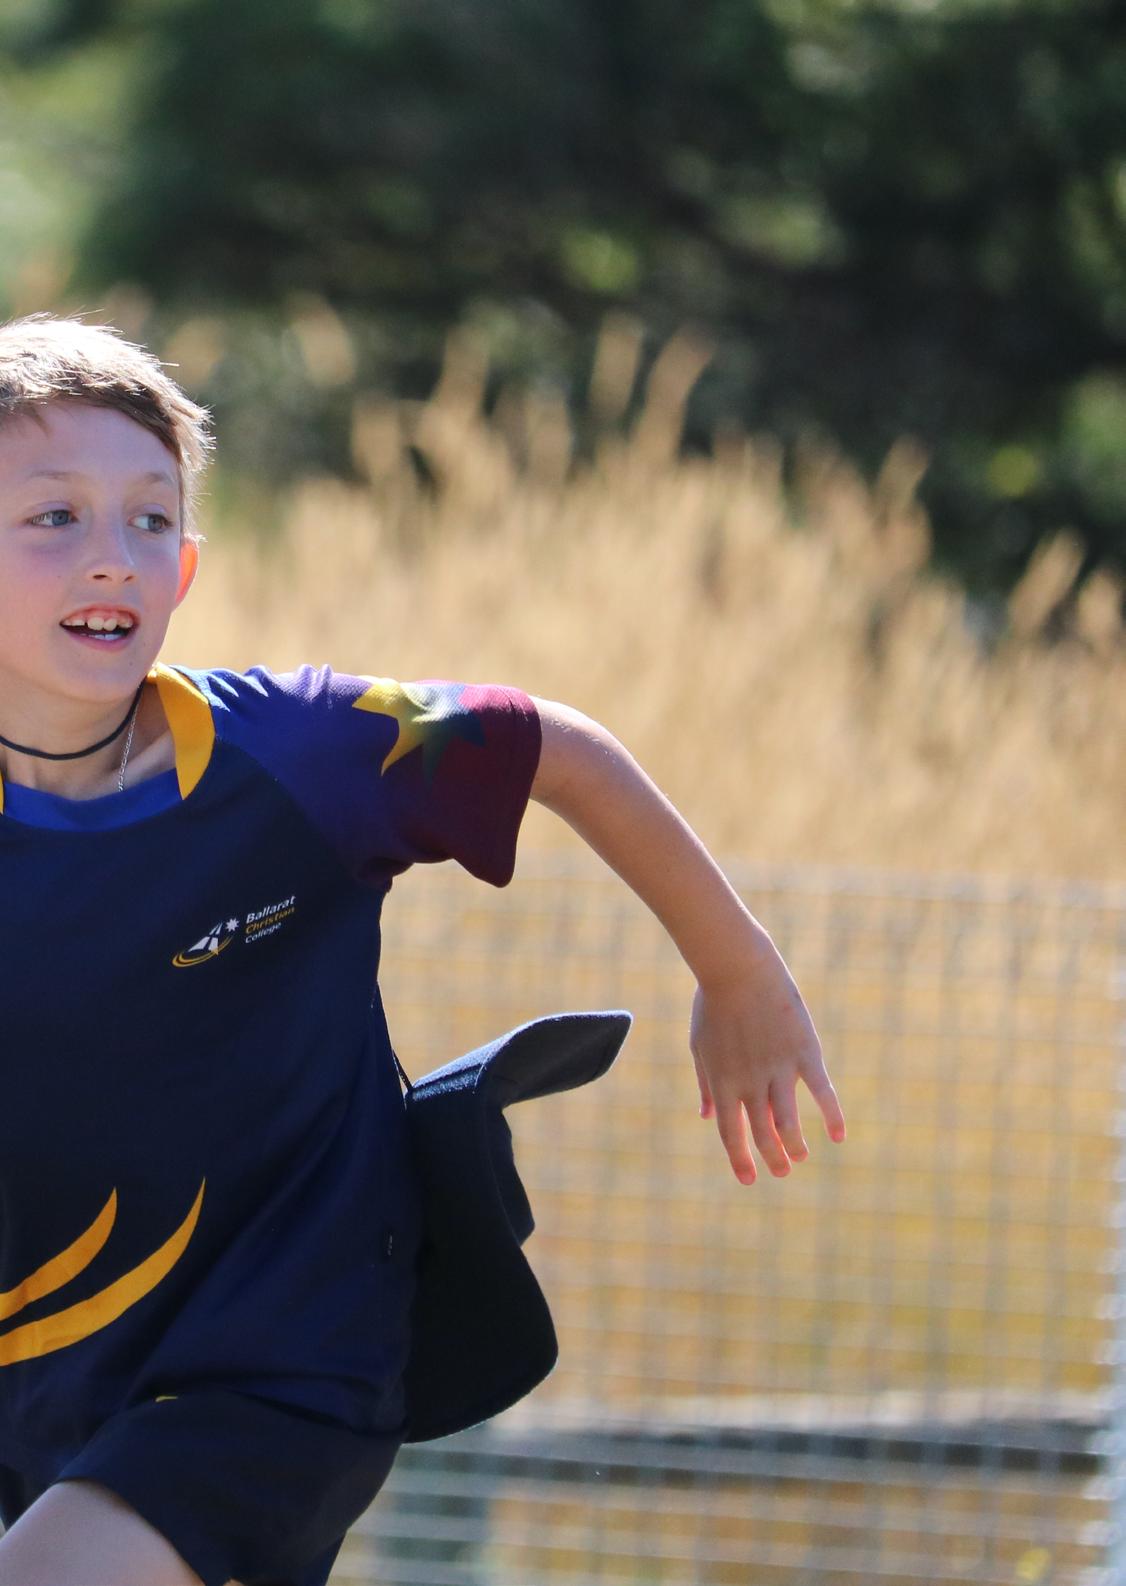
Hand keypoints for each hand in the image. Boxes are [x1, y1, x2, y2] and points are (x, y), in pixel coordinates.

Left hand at [690, 941, 844, 1184]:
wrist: (738, 966)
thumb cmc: (714, 1002)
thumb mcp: (700, 1044)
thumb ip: (705, 1083)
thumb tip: (705, 1116)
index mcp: (722, 1081)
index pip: (731, 1133)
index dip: (740, 1160)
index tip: (749, 1180)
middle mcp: (750, 1082)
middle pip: (763, 1133)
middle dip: (773, 1158)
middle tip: (783, 1171)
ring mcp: (779, 1068)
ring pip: (790, 1121)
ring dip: (796, 1145)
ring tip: (800, 1157)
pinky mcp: (805, 1053)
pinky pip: (822, 1092)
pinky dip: (832, 1116)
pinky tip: (838, 1135)